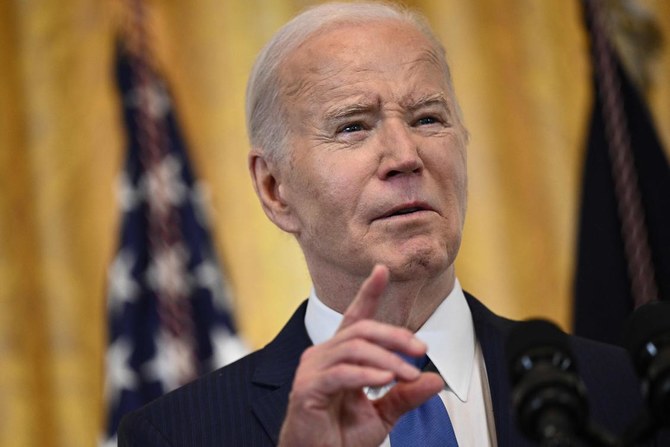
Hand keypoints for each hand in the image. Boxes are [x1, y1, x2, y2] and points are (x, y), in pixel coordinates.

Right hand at [278, 265, 443, 446]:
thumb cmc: (338, 438)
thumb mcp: (382, 415)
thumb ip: (405, 396)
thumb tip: (435, 379)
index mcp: (338, 356)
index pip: (355, 318)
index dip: (368, 293)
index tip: (382, 271)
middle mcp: (323, 356)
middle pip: (361, 330)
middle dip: (394, 335)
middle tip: (420, 348)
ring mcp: (312, 370)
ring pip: (354, 347)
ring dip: (387, 359)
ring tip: (408, 373)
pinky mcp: (308, 388)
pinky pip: (342, 372)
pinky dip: (367, 374)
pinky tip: (384, 380)